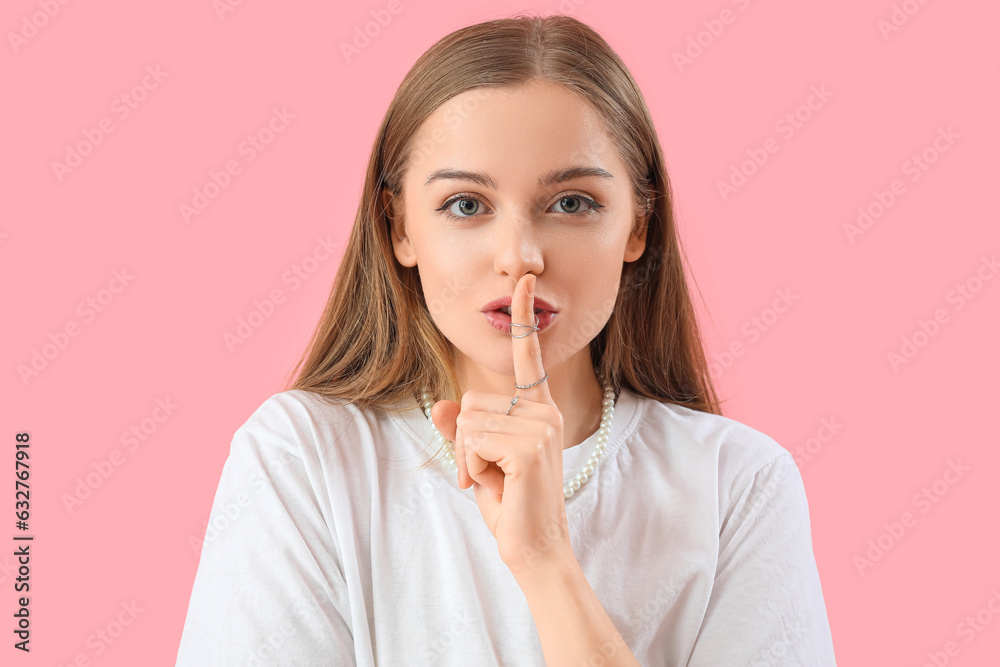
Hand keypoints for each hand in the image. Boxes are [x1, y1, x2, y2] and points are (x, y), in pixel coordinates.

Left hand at [430, 274, 574, 578]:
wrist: (534, 548)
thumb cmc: (512, 505)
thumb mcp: (479, 462)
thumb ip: (463, 430)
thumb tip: (442, 403)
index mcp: (539, 410)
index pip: (528, 357)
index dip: (525, 318)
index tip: (526, 280)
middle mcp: (544, 412)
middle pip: (472, 400)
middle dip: (465, 441)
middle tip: (488, 473)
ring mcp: (540, 427)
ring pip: (468, 421)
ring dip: (467, 457)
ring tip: (495, 481)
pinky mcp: (528, 446)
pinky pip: (471, 439)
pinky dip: (472, 467)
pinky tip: (499, 486)